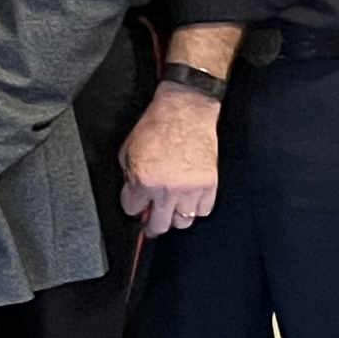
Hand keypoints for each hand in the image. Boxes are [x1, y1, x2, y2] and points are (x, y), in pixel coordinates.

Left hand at [118, 85, 222, 235]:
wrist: (186, 110)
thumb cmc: (157, 125)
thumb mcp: (128, 149)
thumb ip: (129, 176)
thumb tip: (133, 194)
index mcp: (144, 180)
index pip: (133, 210)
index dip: (133, 206)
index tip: (136, 205)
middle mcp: (167, 189)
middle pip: (159, 226)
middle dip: (152, 226)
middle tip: (151, 224)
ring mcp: (190, 189)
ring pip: (183, 222)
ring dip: (175, 217)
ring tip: (171, 209)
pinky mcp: (210, 184)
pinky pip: (203, 210)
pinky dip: (195, 208)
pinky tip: (189, 200)